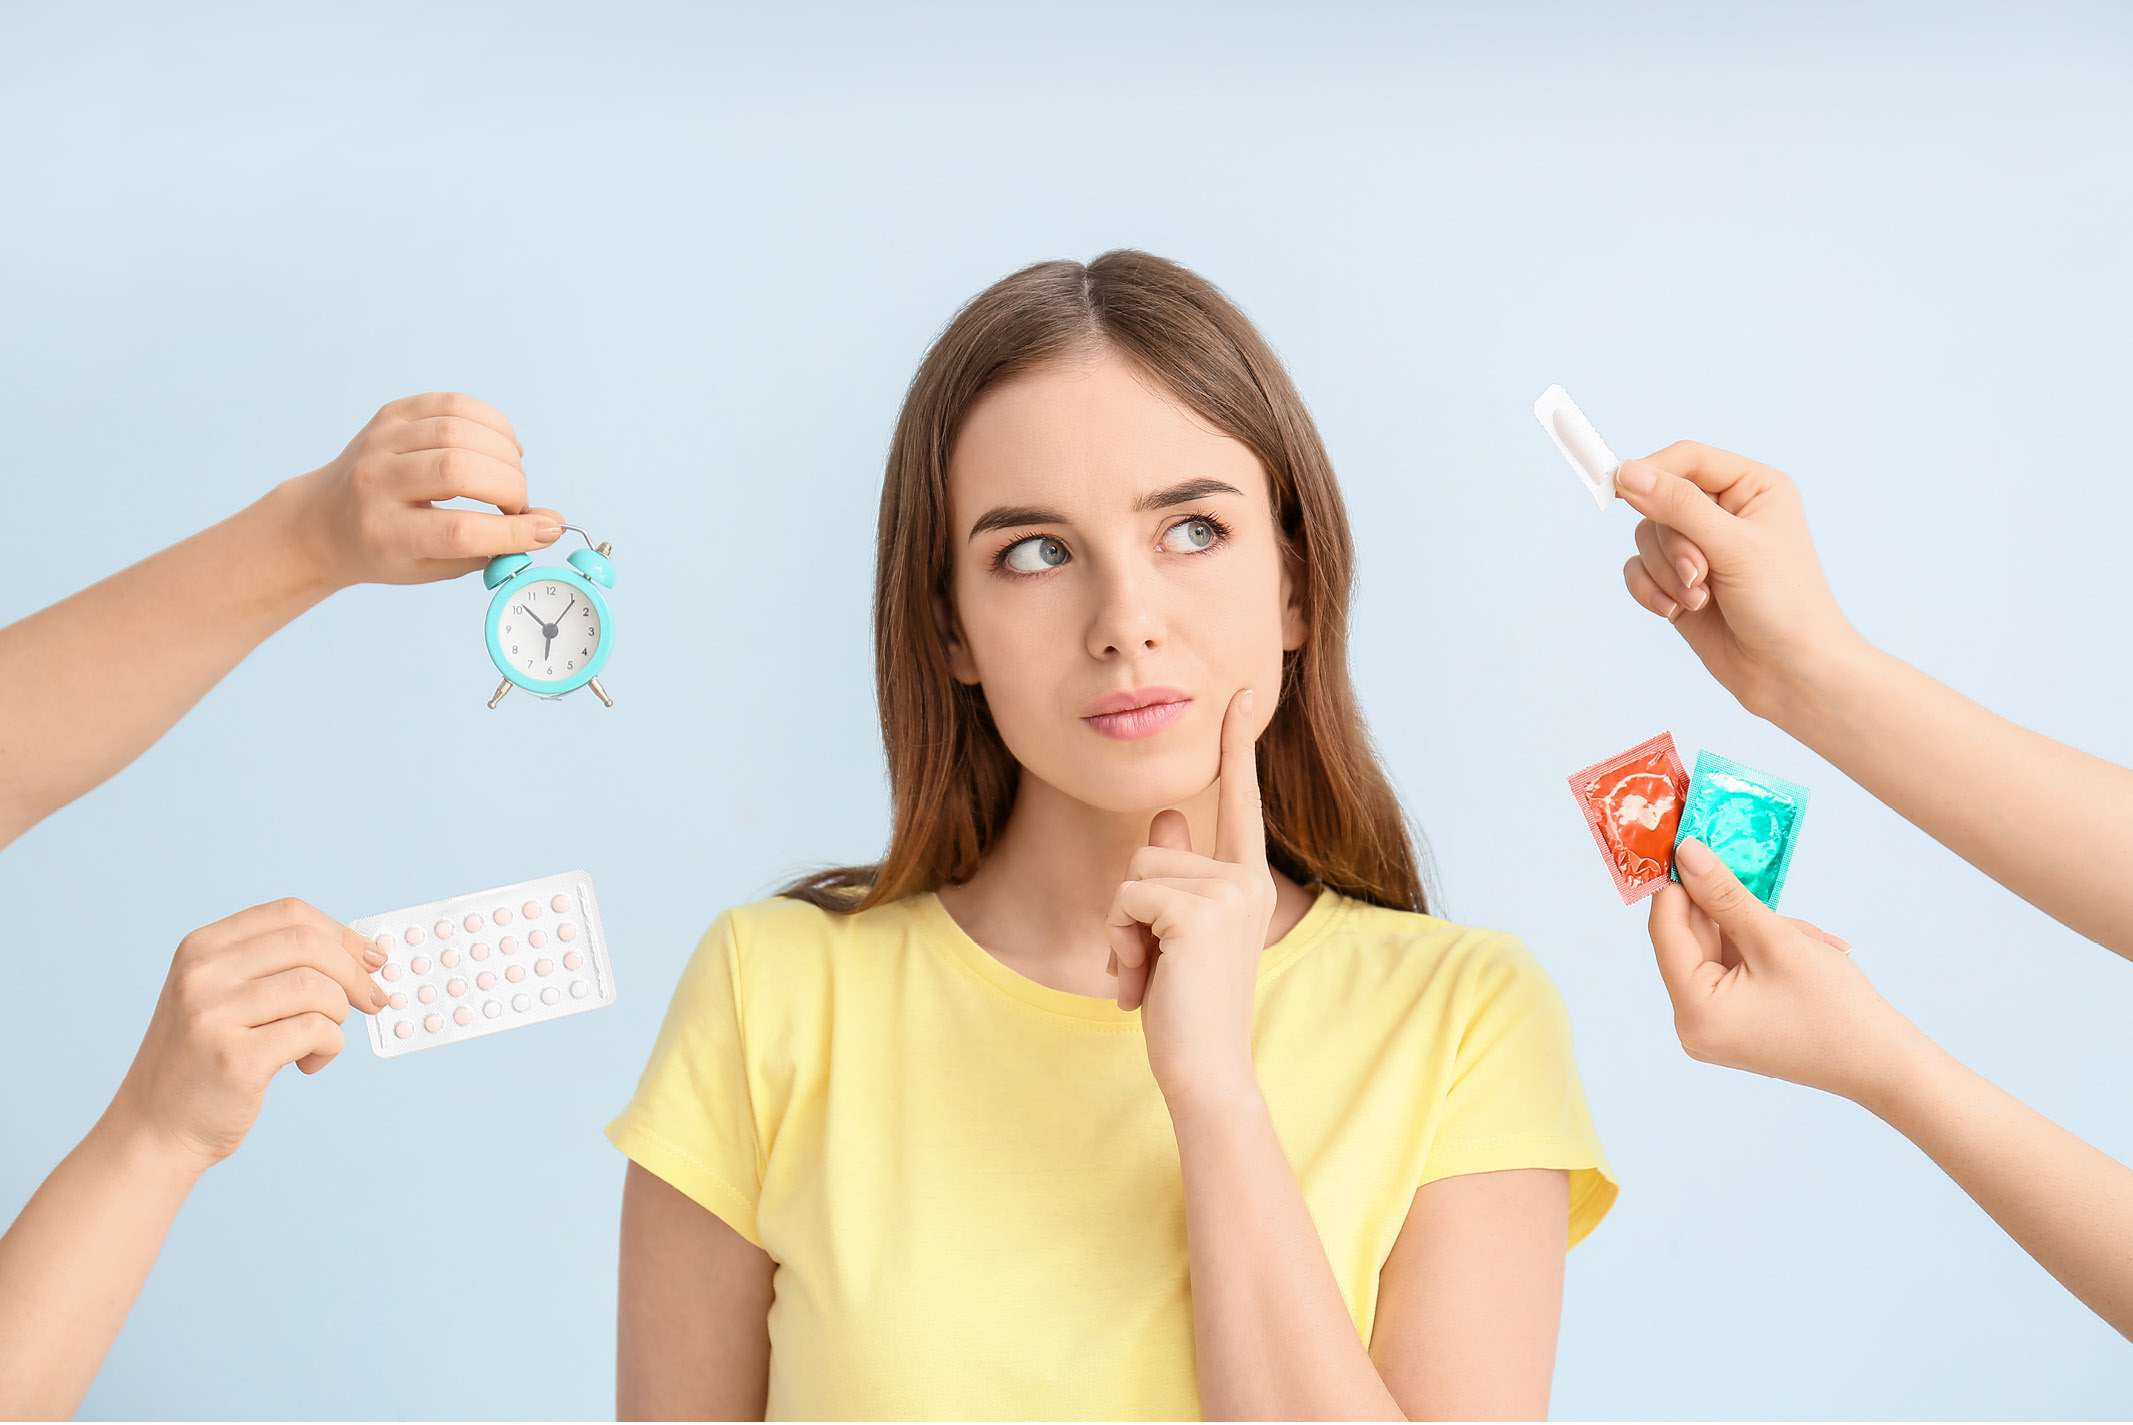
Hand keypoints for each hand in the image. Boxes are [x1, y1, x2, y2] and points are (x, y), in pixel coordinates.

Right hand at [101, 898, 387, 1174]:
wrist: (154, 1130)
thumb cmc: (205, 1061)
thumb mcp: (223, 996)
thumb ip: (277, 967)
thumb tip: (364, 952)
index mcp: (201, 948)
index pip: (290, 913)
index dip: (341, 934)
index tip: (371, 959)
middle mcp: (201, 974)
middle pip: (309, 945)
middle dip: (354, 973)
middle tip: (371, 1001)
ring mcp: (212, 1015)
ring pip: (317, 989)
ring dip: (338, 1015)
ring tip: (319, 1041)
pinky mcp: (234, 1059)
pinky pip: (316, 1031)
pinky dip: (329, 1047)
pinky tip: (306, 1064)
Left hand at [284, 391, 563, 589]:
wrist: (325, 519)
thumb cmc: (387, 550)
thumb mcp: (433, 567)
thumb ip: (493, 548)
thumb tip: (551, 525)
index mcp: (384, 533)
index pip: (457, 529)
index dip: (512, 531)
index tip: (546, 532)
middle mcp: (375, 482)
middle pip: (458, 469)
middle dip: (509, 487)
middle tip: (518, 504)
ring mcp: (380, 441)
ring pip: (458, 430)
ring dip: (504, 455)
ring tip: (511, 476)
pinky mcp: (391, 413)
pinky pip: (454, 403)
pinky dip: (491, 424)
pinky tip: (500, 448)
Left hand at [1106, 689, 1275, 1108]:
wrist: (1205, 1073)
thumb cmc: (1187, 1009)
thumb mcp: (1175, 934)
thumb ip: (1174, 872)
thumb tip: (1165, 814)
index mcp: (1248, 882)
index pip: (1240, 800)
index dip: (1236, 746)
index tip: (1237, 693)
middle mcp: (1246, 880)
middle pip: (1150, 851)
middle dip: (1131, 911)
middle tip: (1153, 967)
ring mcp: (1227, 894)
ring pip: (1132, 874)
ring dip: (1121, 931)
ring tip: (1149, 977)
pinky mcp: (1196, 913)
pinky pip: (1126, 899)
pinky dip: (1120, 944)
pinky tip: (1142, 984)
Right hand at [1614, 441, 1863, 717]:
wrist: (1791, 672)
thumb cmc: (1784, 603)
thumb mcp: (1732, 545)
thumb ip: (1677, 506)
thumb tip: (1626, 473)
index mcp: (1752, 487)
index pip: (1687, 459)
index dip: (1652, 471)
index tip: (1617, 488)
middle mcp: (1725, 512)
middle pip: (1659, 502)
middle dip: (1672, 545)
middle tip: (1699, 574)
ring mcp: (1701, 549)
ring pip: (1646, 539)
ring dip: (1665, 573)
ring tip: (1698, 598)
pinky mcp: (1679, 583)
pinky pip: (1639, 571)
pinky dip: (1650, 591)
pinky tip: (1676, 611)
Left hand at [1650, 837, 1921, 1105]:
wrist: (1883, 1064)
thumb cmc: (1835, 1007)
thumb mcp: (1776, 939)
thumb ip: (1724, 894)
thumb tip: (1686, 852)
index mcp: (1693, 1011)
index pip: (1665, 930)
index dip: (1676, 884)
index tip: (1690, 843)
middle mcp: (1692, 1025)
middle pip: (1691, 942)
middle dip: (1729, 910)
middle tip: (1760, 882)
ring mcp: (1712, 1028)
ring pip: (1718, 951)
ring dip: (1757, 930)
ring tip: (1807, 938)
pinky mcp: (1733, 1024)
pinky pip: (1734, 970)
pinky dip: (1763, 950)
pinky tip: (1806, 948)